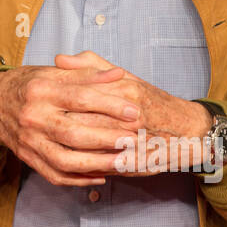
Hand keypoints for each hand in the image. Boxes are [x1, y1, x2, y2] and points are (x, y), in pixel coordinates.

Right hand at [0, 60, 141, 186]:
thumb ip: (86, 73)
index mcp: (41, 90)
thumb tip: (118, 74)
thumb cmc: (30, 85)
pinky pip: (54, 174)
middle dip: (107, 138)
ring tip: (122, 161)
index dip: (110, 106)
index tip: (134, 112)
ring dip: (96, 163)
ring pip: (64, 159)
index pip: (80, 98)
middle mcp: (33, 116)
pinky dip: (79, 180)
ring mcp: (28, 140)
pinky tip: (100, 176)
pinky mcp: (27, 157)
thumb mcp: (54, 72)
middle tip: (133, 139)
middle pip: (73, 132)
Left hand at [54, 50, 213, 174]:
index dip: (57, 103)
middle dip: (59, 129)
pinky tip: (72, 167)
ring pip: (92, 148)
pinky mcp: (139, 162)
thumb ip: (91, 66)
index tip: (39, 105)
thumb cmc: (150, 100)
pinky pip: (105, 168)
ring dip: (70, 150)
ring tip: (51, 147)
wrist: (187, 129)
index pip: (81, 97)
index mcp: (124, 90)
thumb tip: (58, 58)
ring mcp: (135, 139)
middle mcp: (130, 114)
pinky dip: (88, 168)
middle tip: (38, 129)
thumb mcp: (123, 76)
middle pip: (83, 124)